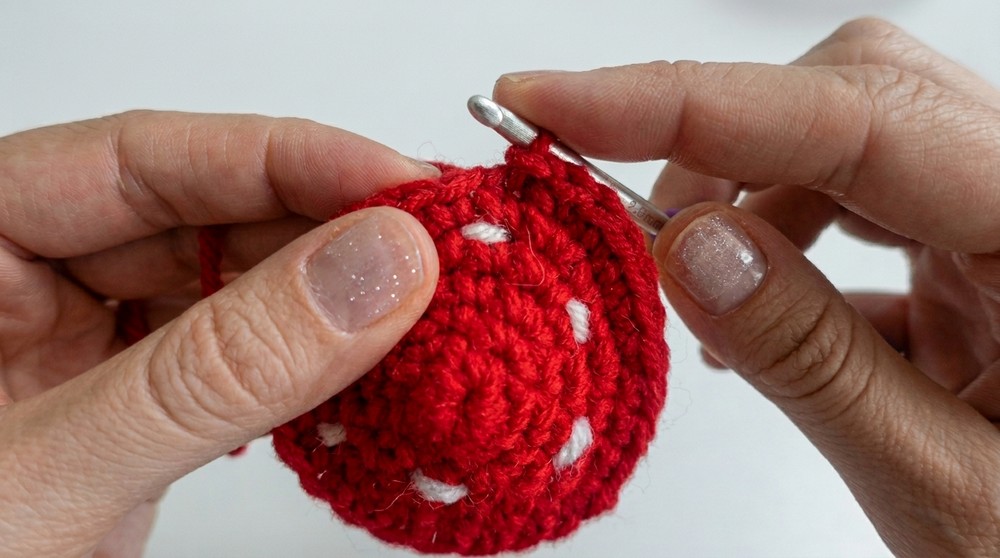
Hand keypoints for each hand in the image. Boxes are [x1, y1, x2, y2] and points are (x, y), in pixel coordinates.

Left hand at [0, 112, 439, 556]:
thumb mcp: (54, 476)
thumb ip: (216, 369)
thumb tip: (373, 270)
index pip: (138, 161)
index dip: (284, 159)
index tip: (400, 184)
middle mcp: (19, 279)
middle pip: (197, 214)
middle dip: (323, 234)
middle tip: (434, 256)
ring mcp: (76, 346)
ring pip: (228, 284)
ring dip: (327, 303)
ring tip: (419, 315)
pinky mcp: (127, 407)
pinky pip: (232, 358)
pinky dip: (303, 370)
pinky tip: (361, 374)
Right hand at [495, 18, 999, 555]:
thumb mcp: (942, 484)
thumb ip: (814, 361)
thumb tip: (685, 248)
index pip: (854, 118)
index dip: (681, 101)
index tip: (548, 101)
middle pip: (851, 93)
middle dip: (715, 146)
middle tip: (621, 226)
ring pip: (843, 140)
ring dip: (745, 202)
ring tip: (703, 306)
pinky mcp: (973, 249)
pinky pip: (857, 202)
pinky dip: (778, 243)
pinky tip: (756, 320)